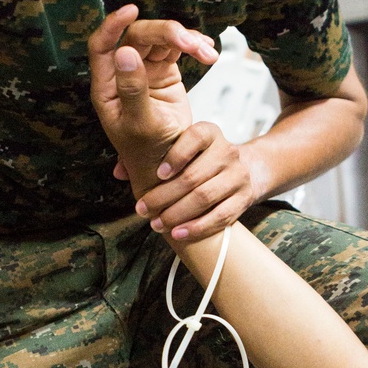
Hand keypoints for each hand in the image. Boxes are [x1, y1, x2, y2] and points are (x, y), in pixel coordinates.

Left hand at [88, 4, 195, 189]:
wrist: (172, 167)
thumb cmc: (150, 152)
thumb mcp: (141, 123)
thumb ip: (133, 88)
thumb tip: (125, 52)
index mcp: (107, 87)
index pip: (102, 46)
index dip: (113, 25)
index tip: (132, 10)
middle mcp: (123, 74)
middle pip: (138, 36)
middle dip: (166, 34)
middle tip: (192, 44)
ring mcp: (144, 70)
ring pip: (160, 39)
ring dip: (186, 40)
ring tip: (208, 53)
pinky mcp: (164, 71)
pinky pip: (177, 48)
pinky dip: (194, 46)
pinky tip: (208, 52)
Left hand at [134, 123, 261, 242]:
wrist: (247, 169)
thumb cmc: (202, 160)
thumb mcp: (181, 148)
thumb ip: (149, 156)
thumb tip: (119, 171)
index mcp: (210, 133)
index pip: (195, 138)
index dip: (175, 156)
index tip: (158, 174)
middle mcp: (227, 152)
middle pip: (194, 176)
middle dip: (164, 196)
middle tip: (143, 210)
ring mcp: (238, 176)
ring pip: (205, 197)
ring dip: (177, 214)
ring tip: (157, 224)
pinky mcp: (244, 198)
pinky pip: (221, 216)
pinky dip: (197, 227)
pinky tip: (178, 233)